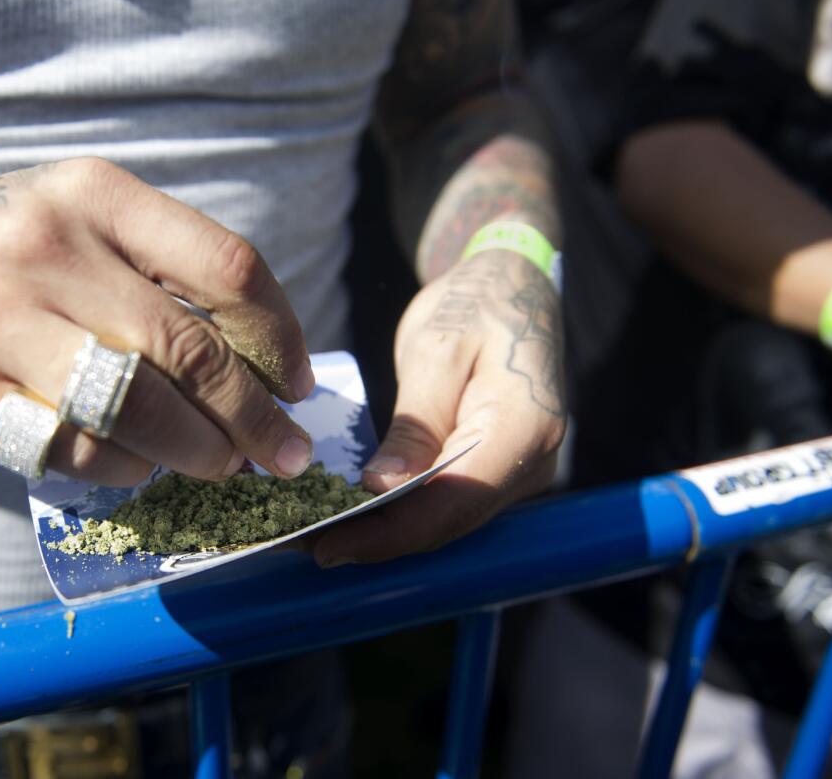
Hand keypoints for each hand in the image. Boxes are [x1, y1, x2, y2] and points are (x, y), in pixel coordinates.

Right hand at [0, 158, 315, 484]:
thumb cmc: (3, 245)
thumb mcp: (76, 215)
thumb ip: (159, 266)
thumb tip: (264, 360)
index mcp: (91, 194)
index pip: (226, 267)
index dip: (280, 336)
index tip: (300, 382)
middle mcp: (42, 248)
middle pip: (187, 347)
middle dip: (254, 417)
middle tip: (287, 453)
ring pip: (135, 408)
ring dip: (199, 451)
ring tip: (225, 465)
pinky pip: (72, 448)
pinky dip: (125, 469)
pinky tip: (140, 466)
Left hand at [313, 249, 564, 565]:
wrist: (516, 286)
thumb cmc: (477, 302)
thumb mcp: (436, 351)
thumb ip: (414, 424)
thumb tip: (381, 488)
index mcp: (524, 428)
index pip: (452, 502)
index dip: (389, 534)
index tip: (327, 545)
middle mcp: (532, 463)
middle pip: (446, 520)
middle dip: (374, 539)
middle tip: (300, 543)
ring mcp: (517, 471)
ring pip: (444, 519)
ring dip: (381, 531)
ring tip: (311, 531)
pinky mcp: (495, 470)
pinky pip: (445, 501)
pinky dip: (397, 511)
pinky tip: (348, 512)